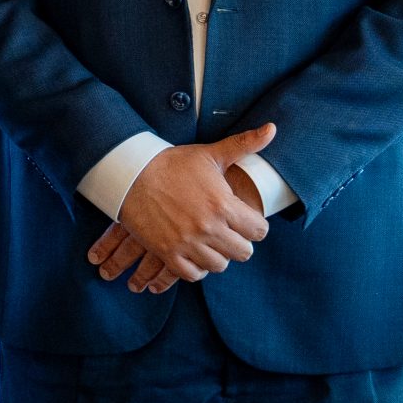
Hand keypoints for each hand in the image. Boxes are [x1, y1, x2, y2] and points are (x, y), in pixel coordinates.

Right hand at [89, 124, 274, 291]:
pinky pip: (192, 274)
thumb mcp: (209, 154)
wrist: (130, 174)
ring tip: (209, 242)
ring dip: (217, 255)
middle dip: (238, 242)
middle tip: (227, 231)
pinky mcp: (167, 252)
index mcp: (223, 205)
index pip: (259, 231)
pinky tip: (193, 253)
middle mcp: (208, 228)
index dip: (254, 226)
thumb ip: (244, 144)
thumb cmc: (172, 163)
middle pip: (243, 252)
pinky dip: (195, 267)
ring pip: (219, 265)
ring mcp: (187, 243)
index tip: (243, 220)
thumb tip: (272, 128)